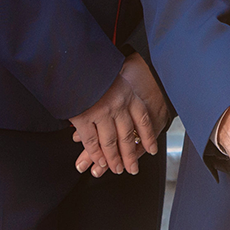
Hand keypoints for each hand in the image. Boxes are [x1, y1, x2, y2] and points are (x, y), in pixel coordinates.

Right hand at [70, 54, 166, 176]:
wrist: (77, 60)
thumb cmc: (96, 68)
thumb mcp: (117, 77)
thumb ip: (123, 93)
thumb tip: (128, 111)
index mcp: (129, 94)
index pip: (143, 119)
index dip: (148, 136)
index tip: (152, 150)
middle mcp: (118, 104)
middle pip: (128, 136)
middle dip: (131, 155)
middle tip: (133, 169)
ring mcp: (102, 112)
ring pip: (110, 142)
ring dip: (114, 159)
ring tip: (116, 169)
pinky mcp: (84, 118)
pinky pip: (92, 141)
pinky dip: (96, 153)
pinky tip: (99, 161)